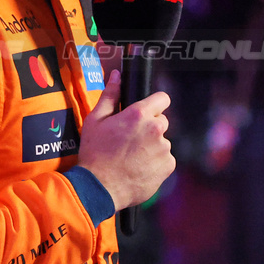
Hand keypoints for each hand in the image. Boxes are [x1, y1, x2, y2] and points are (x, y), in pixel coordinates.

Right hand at [76, 70, 175, 210]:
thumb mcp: (95, 120)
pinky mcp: (168, 166)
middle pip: (162, 121)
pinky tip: (139, 168)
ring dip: (152, 147)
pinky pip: (165, 159)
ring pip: (162, 142)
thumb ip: (110, 95)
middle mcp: (156, 129)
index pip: (163, 98)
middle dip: (150, 128)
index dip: (155, 104)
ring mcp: (164, 149)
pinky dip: (155, 163)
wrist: (99, 188)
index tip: (147, 113)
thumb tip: (117, 75)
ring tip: (132, 158)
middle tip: (130, 140)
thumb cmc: (94, 153)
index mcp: (139, 114)